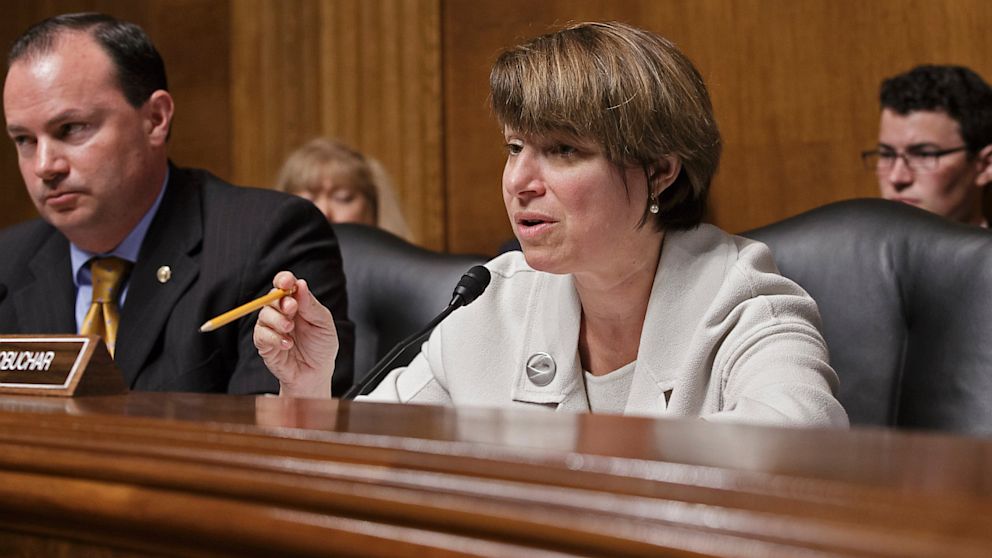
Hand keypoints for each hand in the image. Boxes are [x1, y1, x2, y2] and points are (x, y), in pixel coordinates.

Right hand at [253, 271, 337, 397]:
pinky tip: (287, 344)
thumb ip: (310, 305)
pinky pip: (261, 334)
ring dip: (278, 320)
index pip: (284, 285)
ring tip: (290, 330)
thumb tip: (300, 284)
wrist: (316, 373)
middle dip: (281, 301)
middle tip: (292, 309)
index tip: (286, 282)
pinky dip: (274, 338)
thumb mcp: (323, 323)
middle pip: (272, 297)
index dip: (283, 280)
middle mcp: (281, 312)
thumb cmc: (321, 347)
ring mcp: (271, 327)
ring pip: (264, 314)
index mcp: (296, 303)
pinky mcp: (264, 344)